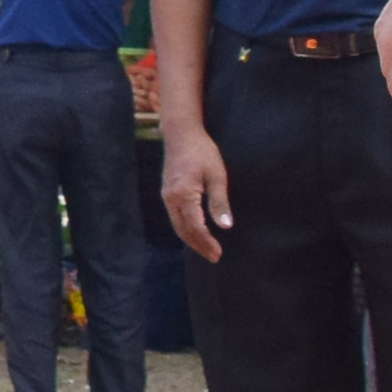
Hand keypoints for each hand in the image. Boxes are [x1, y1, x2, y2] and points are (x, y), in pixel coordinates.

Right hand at [162, 125, 231, 264]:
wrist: (181, 134)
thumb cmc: (202, 151)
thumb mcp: (216, 175)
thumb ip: (219, 202)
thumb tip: (225, 226)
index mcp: (184, 194)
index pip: (195, 226)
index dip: (206, 242)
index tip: (218, 253)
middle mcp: (171, 198)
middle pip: (183, 230)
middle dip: (198, 246)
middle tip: (214, 257)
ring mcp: (167, 196)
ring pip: (177, 225)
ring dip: (191, 240)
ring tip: (206, 249)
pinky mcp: (167, 193)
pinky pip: (175, 217)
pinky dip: (185, 229)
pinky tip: (195, 232)